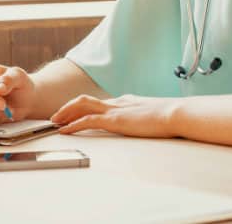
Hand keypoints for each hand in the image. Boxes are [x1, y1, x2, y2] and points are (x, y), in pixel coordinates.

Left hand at [50, 94, 179, 137]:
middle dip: (69, 108)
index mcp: (126, 101)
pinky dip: (73, 124)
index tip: (75, 114)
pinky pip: (87, 120)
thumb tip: (146, 122)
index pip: (99, 102)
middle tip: (57, 116)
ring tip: (55, 122)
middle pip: (86, 101)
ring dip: (66, 113)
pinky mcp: (114, 120)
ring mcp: (115, 109)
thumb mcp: (153, 116)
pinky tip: (64, 130)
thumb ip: (144, 117)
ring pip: (82, 106)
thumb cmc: (170, 117)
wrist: (176, 114)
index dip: (84, 108)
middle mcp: (117, 102)